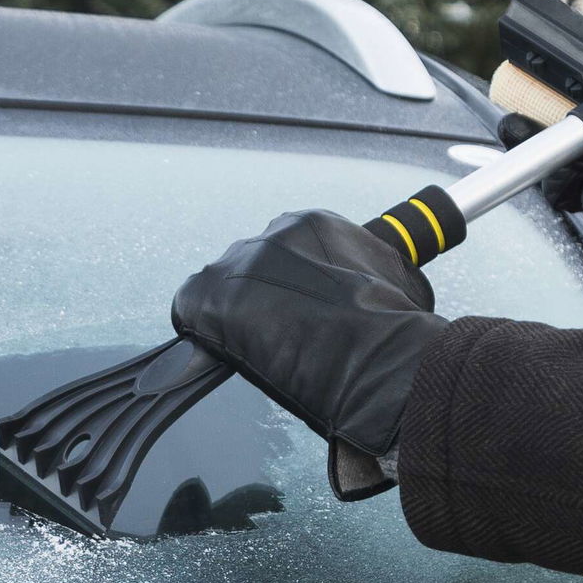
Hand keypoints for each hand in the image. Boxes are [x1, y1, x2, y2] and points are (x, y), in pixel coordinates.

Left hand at [170, 210, 446, 492]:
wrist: (376, 356)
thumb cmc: (393, 327)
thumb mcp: (392, 280)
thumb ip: (370, 271)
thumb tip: (378, 285)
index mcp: (313, 225)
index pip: (285, 250)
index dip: (287, 286)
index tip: (293, 311)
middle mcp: (270, 236)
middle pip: (251, 266)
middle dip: (261, 298)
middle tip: (278, 333)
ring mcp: (237, 265)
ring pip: (222, 287)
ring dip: (235, 316)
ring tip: (258, 349)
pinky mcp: (206, 297)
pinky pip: (190, 310)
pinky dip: (200, 332)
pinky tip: (218, 353)